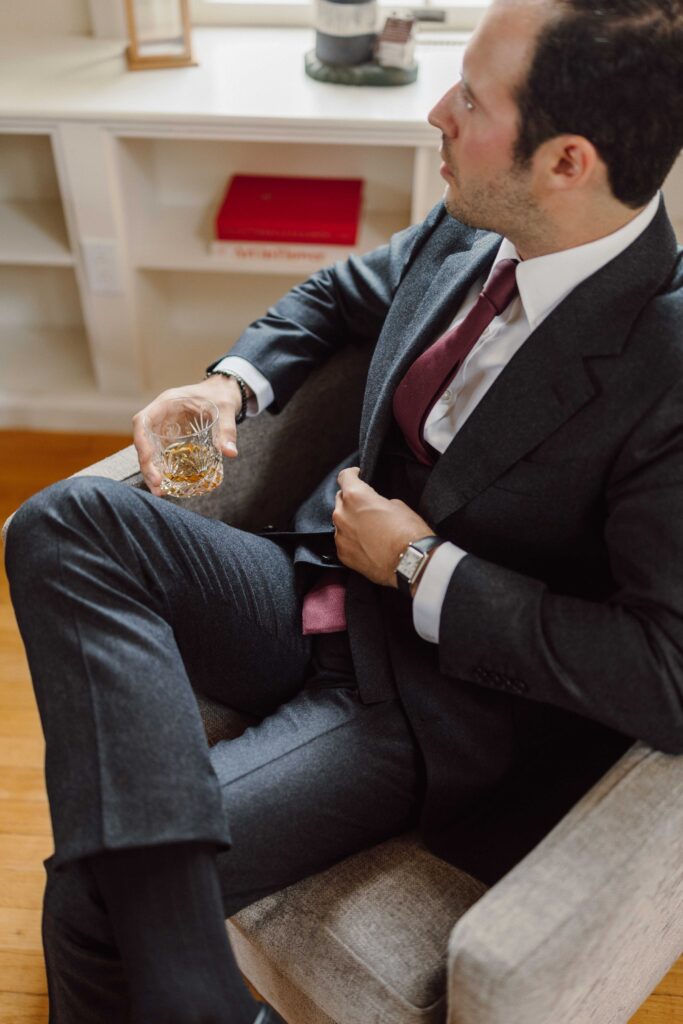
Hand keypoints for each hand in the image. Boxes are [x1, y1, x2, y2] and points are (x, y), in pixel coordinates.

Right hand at [133, 375, 247, 494]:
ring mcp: (164, 427)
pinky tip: (167, 484)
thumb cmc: (221, 395)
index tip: (148, 461)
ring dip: (152, 470)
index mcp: (167, 403)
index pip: (142, 421)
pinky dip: (162, 468)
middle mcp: (161, 416)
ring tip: (160, 491)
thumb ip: (227, 430)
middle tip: (157, 485)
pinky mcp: (171, 437)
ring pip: (150, 450)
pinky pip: (162, 454)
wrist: (224, 392)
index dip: (141, 442)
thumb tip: (231, 453)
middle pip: (143, 440)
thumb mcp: (226, 409)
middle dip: (146, 464)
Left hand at [333, 467, 435, 586]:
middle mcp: (342, 514)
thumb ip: (378, 501)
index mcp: (355, 496)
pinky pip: (344, 541)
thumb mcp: (398, 505)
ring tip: (369, 529)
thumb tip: (375, 507)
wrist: (410, 562)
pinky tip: (367, 544)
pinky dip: (352, 540)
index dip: (352, 474)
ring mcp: (340, 536)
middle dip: (351, 500)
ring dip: (351, 521)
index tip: (357, 476)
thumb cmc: (407, 532)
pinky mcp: (343, 554)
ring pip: (341, 522)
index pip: (344, 477)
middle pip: (340, 500)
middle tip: (366, 506)